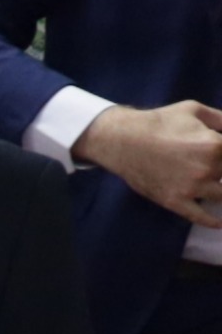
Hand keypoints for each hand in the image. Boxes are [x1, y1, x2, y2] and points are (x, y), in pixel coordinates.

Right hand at [72, 101, 221, 223]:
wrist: (123, 140)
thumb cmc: (159, 122)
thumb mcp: (195, 110)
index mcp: (216, 145)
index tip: (220, 158)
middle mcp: (208, 169)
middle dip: (221, 170)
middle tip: (206, 166)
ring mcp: (192, 188)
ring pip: (221, 196)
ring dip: (220, 191)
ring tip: (213, 185)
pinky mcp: (175, 201)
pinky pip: (200, 217)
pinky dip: (213, 221)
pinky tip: (220, 223)